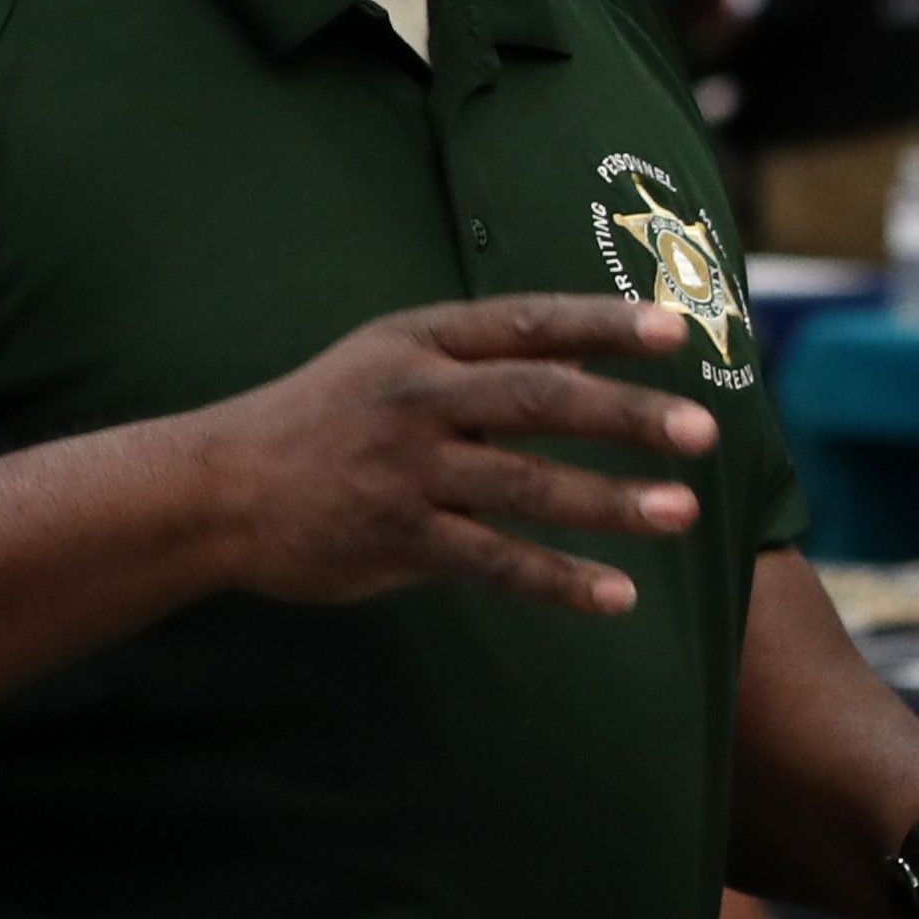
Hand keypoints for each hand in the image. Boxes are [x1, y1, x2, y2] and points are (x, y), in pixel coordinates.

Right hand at [191, 296, 712, 614]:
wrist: (214, 488)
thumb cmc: (320, 420)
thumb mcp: (389, 362)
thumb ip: (482, 362)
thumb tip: (586, 356)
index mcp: (422, 343)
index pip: (529, 322)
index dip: (605, 324)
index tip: (677, 331)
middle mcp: (418, 397)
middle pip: (540, 397)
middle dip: (626, 413)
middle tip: (703, 430)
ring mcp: (406, 468)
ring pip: (525, 482)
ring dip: (610, 499)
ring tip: (682, 511)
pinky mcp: (395, 536)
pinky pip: (492, 559)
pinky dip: (557, 580)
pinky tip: (615, 596)